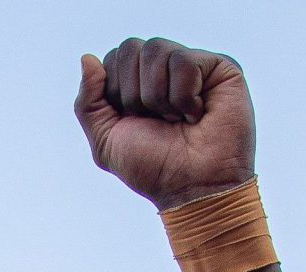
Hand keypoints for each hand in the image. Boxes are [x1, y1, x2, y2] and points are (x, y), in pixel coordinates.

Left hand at [75, 38, 254, 210]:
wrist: (192, 189)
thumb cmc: (153, 168)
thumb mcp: (105, 141)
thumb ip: (88, 102)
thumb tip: (87, 57)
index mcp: (137, 81)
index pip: (113, 58)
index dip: (116, 93)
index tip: (135, 122)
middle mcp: (164, 69)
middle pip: (130, 48)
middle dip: (135, 94)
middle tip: (158, 122)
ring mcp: (192, 65)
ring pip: (156, 50)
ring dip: (159, 97)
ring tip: (178, 120)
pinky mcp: (219, 67)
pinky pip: (184, 61)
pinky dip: (184, 96)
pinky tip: (198, 114)